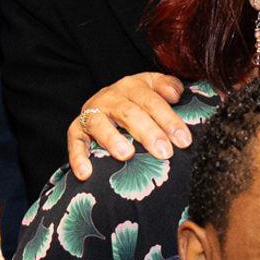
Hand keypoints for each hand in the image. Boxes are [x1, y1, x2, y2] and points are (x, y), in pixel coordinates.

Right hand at [64, 71, 187, 180]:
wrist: (106, 101)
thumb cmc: (138, 101)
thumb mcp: (153, 88)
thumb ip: (167, 86)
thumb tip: (176, 95)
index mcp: (133, 86)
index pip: (152, 101)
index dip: (169, 119)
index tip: (183, 140)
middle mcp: (111, 97)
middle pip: (129, 112)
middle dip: (148, 132)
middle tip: (164, 152)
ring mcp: (92, 112)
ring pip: (100, 124)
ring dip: (112, 139)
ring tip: (126, 155)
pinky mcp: (77, 129)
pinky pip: (75, 142)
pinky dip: (78, 157)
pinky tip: (86, 173)